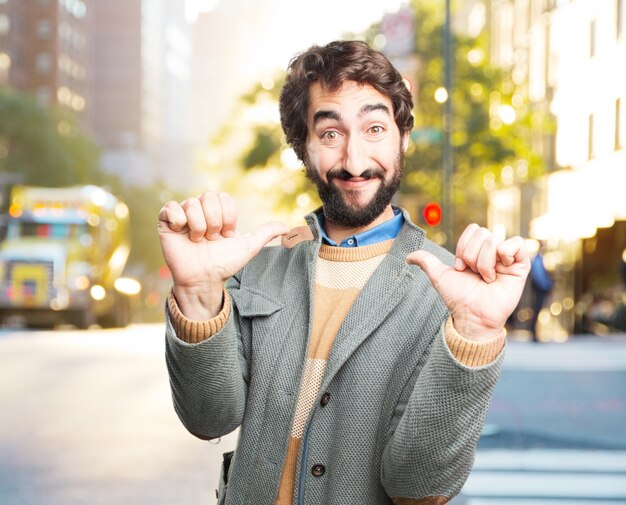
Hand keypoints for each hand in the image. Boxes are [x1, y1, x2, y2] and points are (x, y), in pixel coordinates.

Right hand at [158, 192, 288, 319]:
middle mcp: (200, 210)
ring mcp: (182, 215)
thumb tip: (289, 227)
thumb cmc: (225, 263)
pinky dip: (178, 220)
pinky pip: (170, 207)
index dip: (228, 219)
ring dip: (199, 226)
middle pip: (208, 197)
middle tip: (211, 238)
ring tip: (198, 241)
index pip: (224, 198)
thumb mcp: (248, 247)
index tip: (226, 236)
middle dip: (214, 221)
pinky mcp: (166, 222)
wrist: (204, 280)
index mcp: (217, 211)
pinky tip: (182, 233)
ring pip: (191, 204)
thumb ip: (266, 233)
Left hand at [406, 224, 530, 340]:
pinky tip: (501, 269)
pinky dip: (506, 253)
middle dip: (472, 256)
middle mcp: (492, 251)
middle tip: (473, 274)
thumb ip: (426, 261)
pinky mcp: (521, 265)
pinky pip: (517, 243)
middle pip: (483, 234)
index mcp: (477, 250)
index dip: (463, 247)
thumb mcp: (439, 276)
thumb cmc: (458, 297)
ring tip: (486, 279)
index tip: (460, 267)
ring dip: (484, 263)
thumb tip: (407, 257)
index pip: (473, 229)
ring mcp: (507, 258)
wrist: (472, 315)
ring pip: (494, 241)